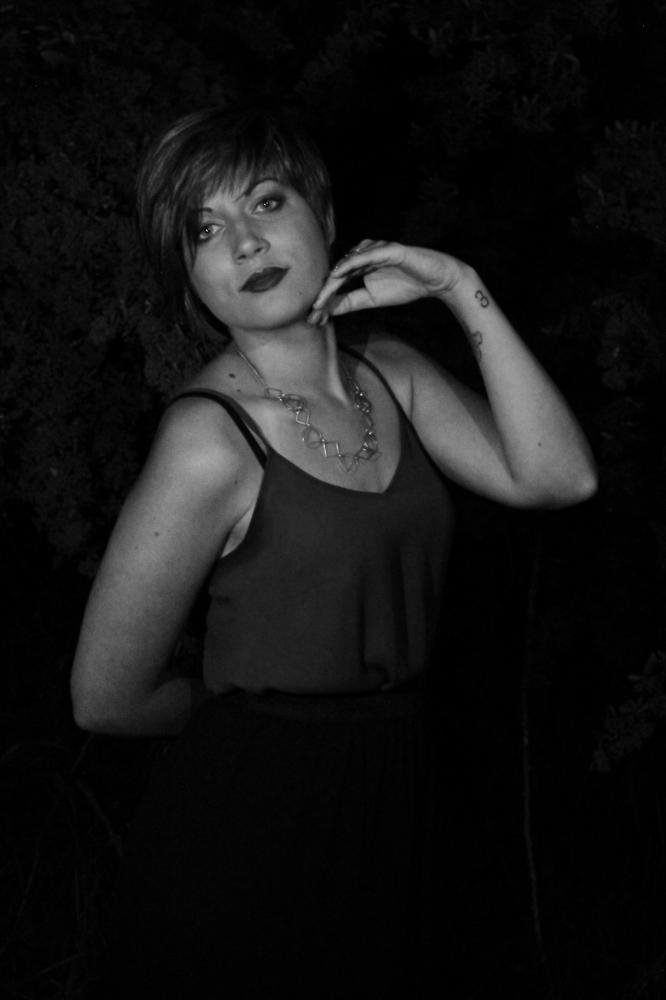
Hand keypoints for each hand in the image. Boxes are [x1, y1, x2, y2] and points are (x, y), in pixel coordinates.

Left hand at [307, 239, 466, 324]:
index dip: (324, 298)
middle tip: (312, 311)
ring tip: (321, 298)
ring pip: (347, 263)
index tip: (312, 317)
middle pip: (337, 273)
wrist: (435, 280)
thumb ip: (351, 302)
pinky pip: (366, 255)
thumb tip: (328, 311)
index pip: (336, 282)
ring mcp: (375, 250)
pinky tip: (338, 273)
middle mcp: (363, 255)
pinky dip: (351, 263)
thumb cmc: (406, 286)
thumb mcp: (372, 299)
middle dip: (324, 293)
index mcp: (358, 266)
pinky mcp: (388, 249)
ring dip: (333, 281)